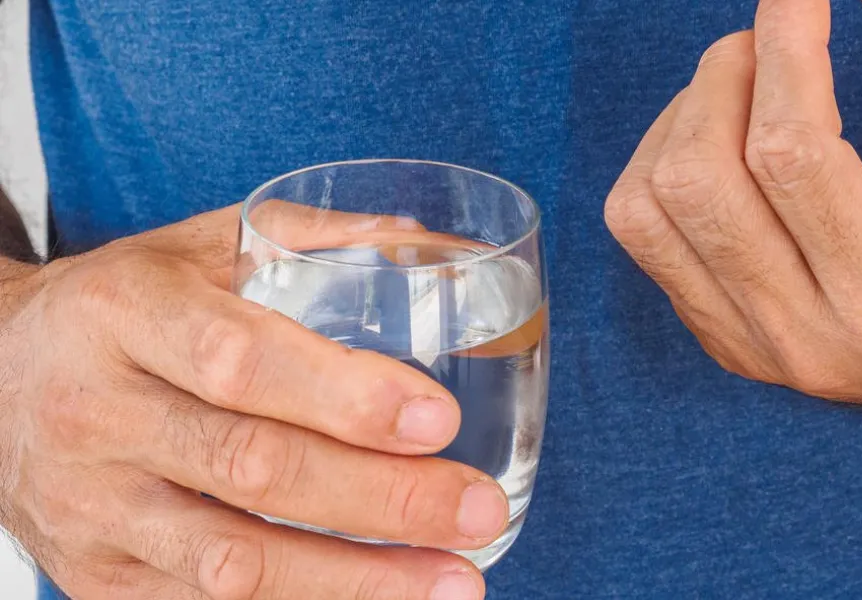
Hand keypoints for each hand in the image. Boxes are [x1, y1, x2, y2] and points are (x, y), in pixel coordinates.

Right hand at [0, 206, 505, 598]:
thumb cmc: (121, 306)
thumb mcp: (193, 247)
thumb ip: (304, 237)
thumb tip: (429, 244)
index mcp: (123, 314)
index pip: (238, 362)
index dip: (342, 396)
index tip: (438, 419)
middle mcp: (95, 414)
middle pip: (250, 468)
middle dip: (380, 499)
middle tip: (478, 510)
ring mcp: (91, 507)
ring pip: (232, 562)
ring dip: (356, 581)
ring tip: (456, 582)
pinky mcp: (96, 575)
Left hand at [605, 0, 861, 426]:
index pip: (792, 151)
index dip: (785, 44)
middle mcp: (809, 338)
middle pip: (700, 180)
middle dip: (725, 76)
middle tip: (771, 42)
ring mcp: (754, 348)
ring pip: (648, 209)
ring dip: (683, 118)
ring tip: (745, 91)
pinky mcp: (723, 340)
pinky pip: (643, 235)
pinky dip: (664, 164)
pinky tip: (722, 146)